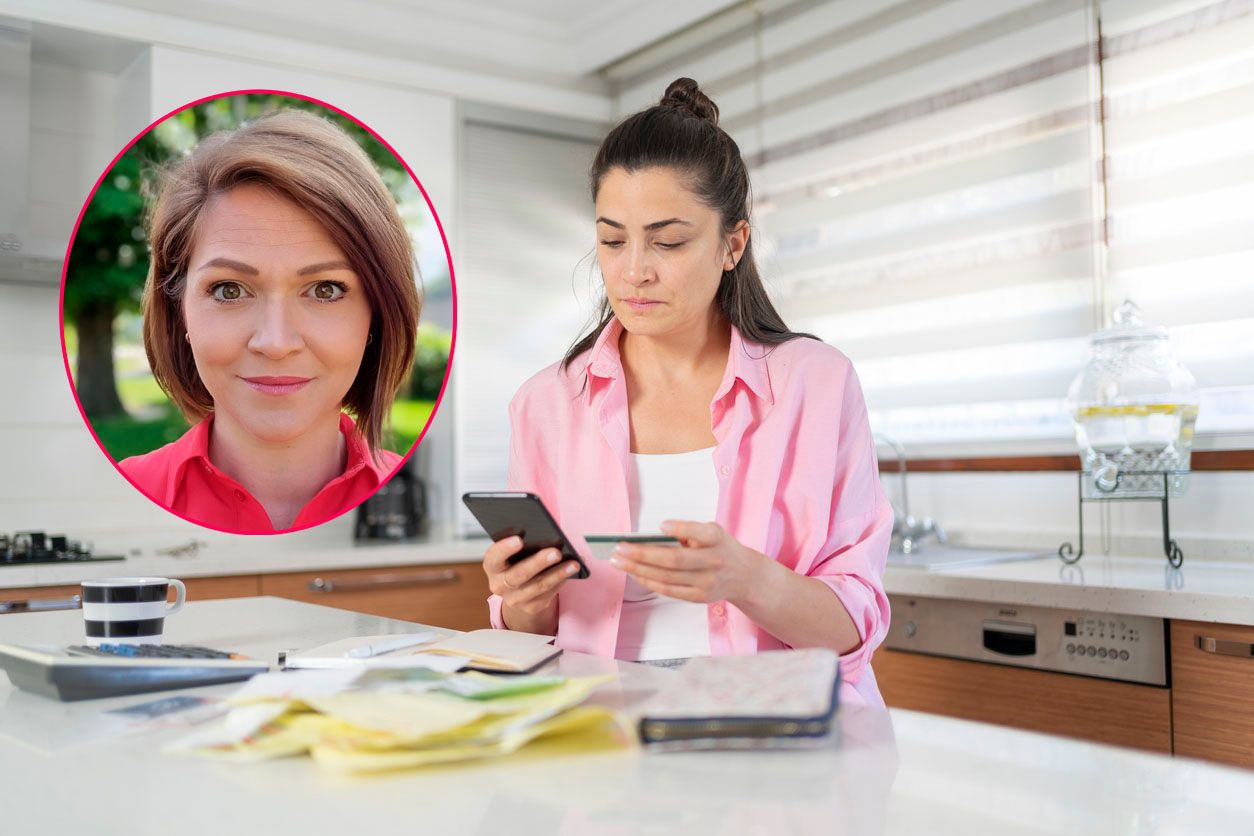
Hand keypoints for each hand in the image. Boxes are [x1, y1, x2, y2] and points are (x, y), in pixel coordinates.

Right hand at [483, 536, 579, 618]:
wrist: (517, 589)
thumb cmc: (517, 561)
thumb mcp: (513, 552)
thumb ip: (523, 544)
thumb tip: (546, 535)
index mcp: (492, 566)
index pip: (494, 557)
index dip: (505, 549)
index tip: (519, 540)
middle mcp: (499, 585)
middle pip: (519, 574)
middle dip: (539, 562)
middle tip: (556, 552)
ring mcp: (514, 599)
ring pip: (538, 586)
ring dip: (557, 574)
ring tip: (572, 564)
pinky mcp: (530, 607)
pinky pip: (548, 595)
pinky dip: (560, 582)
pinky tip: (570, 573)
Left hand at [609, 520, 762, 604]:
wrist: (744, 576)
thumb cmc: (720, 547)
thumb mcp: (712, 532)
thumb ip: (688, 531)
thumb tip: (651, 537)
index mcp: (718, 539)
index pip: (701, 533)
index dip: (681, 529)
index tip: (661, 525)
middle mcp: (714, 561)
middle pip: (674, 560)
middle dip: (642, 554)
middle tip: (619, 548)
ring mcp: (707, 583)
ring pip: (666, 577)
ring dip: (638, 569)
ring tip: (618, 561)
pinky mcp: (699, 597)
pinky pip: (668, 590)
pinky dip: (647, 581)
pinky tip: (632, 572)